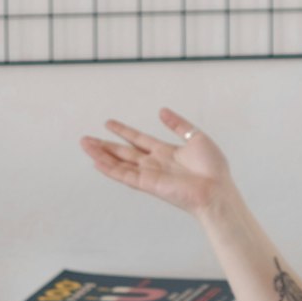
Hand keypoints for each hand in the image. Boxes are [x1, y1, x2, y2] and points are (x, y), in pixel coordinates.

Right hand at [80, 108, 231, 217]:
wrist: (216, 190)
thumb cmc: (213, 168)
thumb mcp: (196, 137)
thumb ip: (178, 124)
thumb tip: (162, 111)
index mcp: (166, 153)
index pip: (139, 140)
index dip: (124, 131)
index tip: (109, 123)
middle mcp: (155, 164)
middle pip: (124, 152)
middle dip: (105, 145)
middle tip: (86, 138)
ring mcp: (149, 175)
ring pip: (119, 163)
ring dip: (101, 155)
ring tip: (85, 145)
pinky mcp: (148, 184)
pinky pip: (124, 175)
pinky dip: (109, 169)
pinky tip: (96, 162)